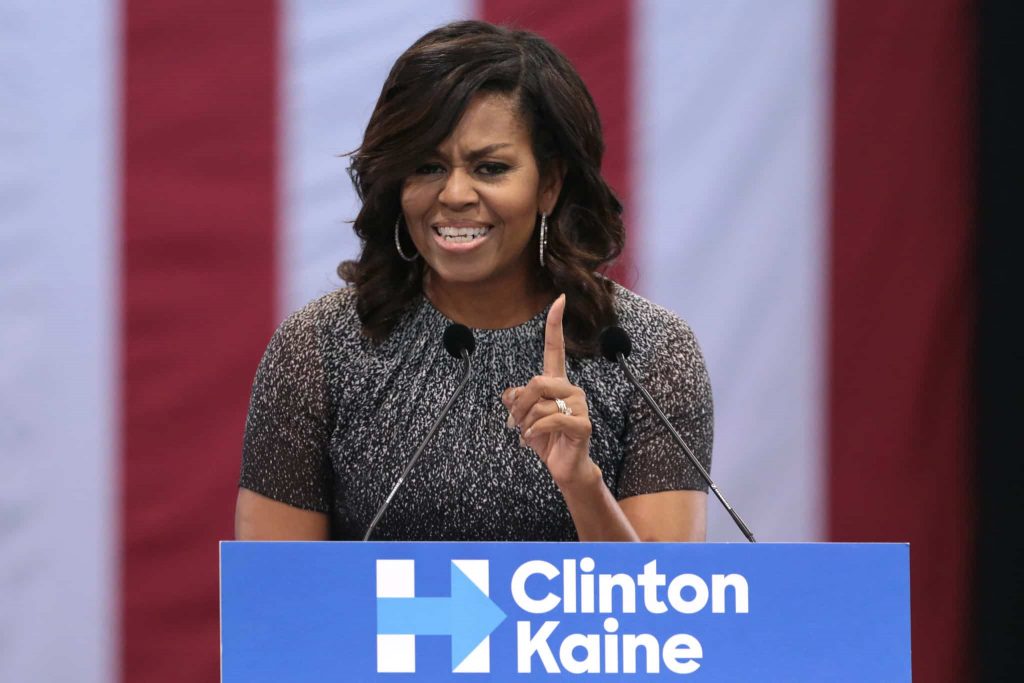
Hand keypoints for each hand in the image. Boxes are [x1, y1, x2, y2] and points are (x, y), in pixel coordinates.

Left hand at [502, 294, 596, 488]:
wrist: (563, 466)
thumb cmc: (545, 438)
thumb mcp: (523, 417)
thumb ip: (516, 399)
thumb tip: (511, 393)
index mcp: (557, 382)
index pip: (555, 347)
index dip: (556, 323)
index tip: (559, 299)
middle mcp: (571, 389)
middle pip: (536, 381)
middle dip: (519, 405)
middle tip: (515, 423)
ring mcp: (579, 405)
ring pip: (539, 404)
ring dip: (525, 423)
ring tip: (527, 435)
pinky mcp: (582, 424)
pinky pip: (549, 419)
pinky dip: (534, 431)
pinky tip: (531, 440)